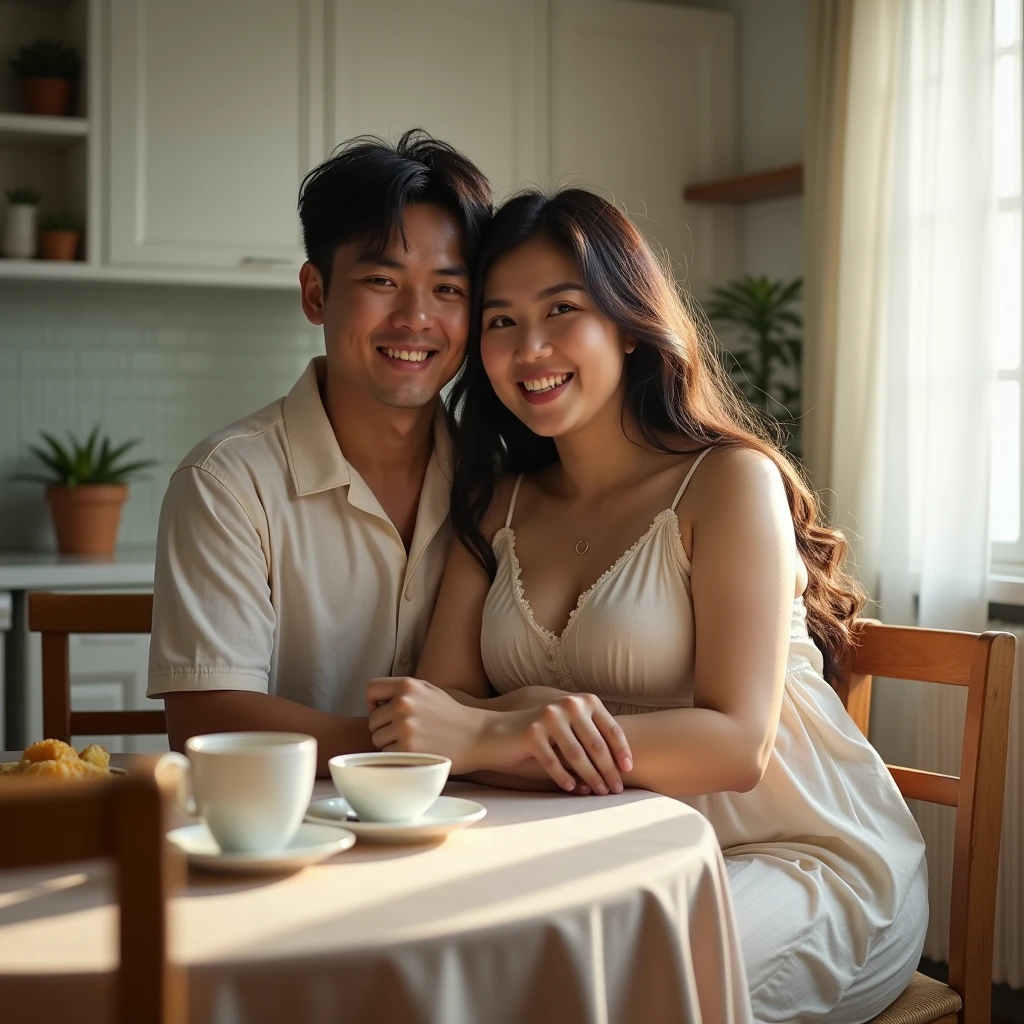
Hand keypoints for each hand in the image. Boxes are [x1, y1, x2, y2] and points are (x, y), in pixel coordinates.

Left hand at [366, 676, 487, 774]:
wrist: (477, 735)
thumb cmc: (452, 715)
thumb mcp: (429, 690)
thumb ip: (404, 691)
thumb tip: (377, 702)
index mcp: (407, 685)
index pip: (371, 689)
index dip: (373, 702)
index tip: (382, 711)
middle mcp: (403, 703)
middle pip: (373, 721)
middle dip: (385, 728)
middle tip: (406, 732)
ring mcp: (404, 726)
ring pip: (378, 740)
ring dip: (390, 744)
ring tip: (413, 742)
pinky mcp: (408, 748)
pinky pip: (387, 755)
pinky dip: (397, 757)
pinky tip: (415, 752)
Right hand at [494, 694, 632, 794]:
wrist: (492, 733)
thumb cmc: (536, 736)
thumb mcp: (566, 730)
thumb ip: (589, 737)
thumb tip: (619, 766)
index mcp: (581, 701)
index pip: (610, 727)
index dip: (621, 750)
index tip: (628, 770)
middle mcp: (567, 705)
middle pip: (596, 744)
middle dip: (608, 770)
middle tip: (615, 789)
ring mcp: (549, 717)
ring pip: (577, 755)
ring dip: (591, 777)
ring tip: (598, 792)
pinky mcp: (531, 733)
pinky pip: (553, 762)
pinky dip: (564, 778)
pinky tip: (573, 789)